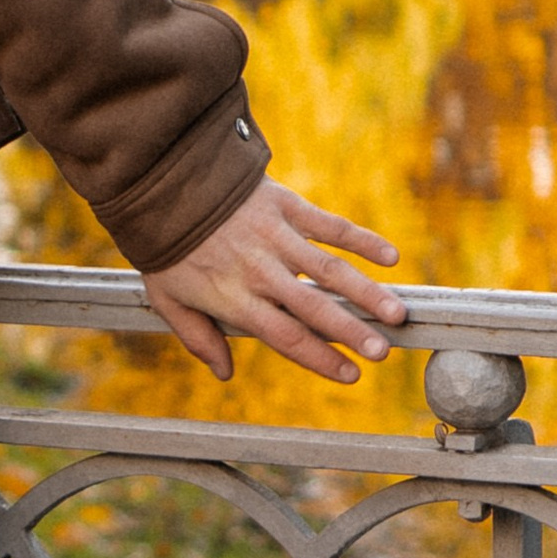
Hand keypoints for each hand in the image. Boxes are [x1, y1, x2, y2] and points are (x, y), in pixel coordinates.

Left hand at [141, 177, 403, 387]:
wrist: (160, 182)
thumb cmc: (164, 245)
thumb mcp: (167, 299)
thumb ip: (198, 337)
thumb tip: (223, 372)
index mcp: (236, 299)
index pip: (285, 336)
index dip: (320, 359)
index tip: (351, 375)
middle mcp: (261, 271)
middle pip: (314, 309)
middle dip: (352, 333)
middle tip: (383, 352)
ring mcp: (277, 237)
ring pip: (330, 270)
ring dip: (367, 293)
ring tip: (396, 314)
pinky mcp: (286, 206)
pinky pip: (330, 225)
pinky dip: (361, 240)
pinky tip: (390, 256)